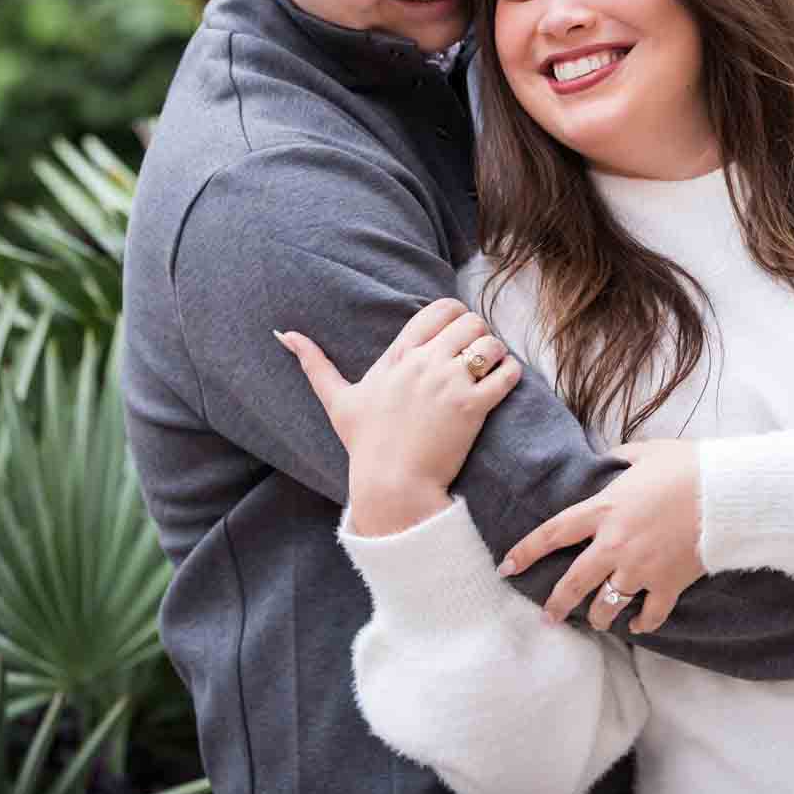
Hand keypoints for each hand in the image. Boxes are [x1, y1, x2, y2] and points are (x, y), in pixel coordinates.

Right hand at [277, 298, 520, 535]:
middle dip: (479, 334)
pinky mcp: (472, 408)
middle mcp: (424, 363)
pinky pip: (506, 373)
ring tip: (491, 369)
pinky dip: (511, 373)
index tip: (457, 335)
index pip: (439, 309)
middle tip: (476, 354)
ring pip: (490, 343)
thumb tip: (283, 334)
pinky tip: (503, 383)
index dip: (456, 315)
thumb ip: (313, 363)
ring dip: (496, 353)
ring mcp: (449, 384)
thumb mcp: (337, 400)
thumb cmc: (366, 444)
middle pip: (471, 321)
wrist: (391, 485)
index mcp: (398, 355)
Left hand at [497, 440, 704, 634]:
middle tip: (548, 617)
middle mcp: (615, 544)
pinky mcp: (668, 584)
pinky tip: (637, 625)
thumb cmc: (687, 467)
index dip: (526, 551)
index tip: (507, 567)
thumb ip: (620, 457)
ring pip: (608, 605)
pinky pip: (650, 614)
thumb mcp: (646, 452)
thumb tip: (609, 458)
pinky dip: (643, 623)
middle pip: (574, 581)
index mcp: (604, 509)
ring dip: (599, 616)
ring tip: (598, 621)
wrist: (726, 493)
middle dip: (557, 603)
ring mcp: (641, 568)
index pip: (553, 533)